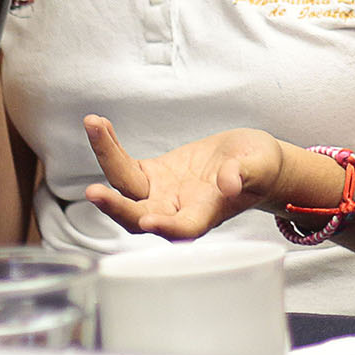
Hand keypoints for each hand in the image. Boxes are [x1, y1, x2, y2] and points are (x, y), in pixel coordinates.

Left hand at [82, 116, 288, 238]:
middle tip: (94, 192)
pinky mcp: (152, 176)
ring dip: (107, 160)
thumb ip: (245, 173)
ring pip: (125, 188)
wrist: (249, 160)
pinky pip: (124, 165)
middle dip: (116, 207)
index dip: (166, 228)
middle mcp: (176, 210)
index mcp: (205, 214)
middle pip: (139, 217)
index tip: (148, 221)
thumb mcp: (260, 165)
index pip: (183, 229)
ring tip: (95, 126)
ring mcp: (160, 194)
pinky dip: (110, 147)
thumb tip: (229, 182)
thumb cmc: (260, 167)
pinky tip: (100, 125)